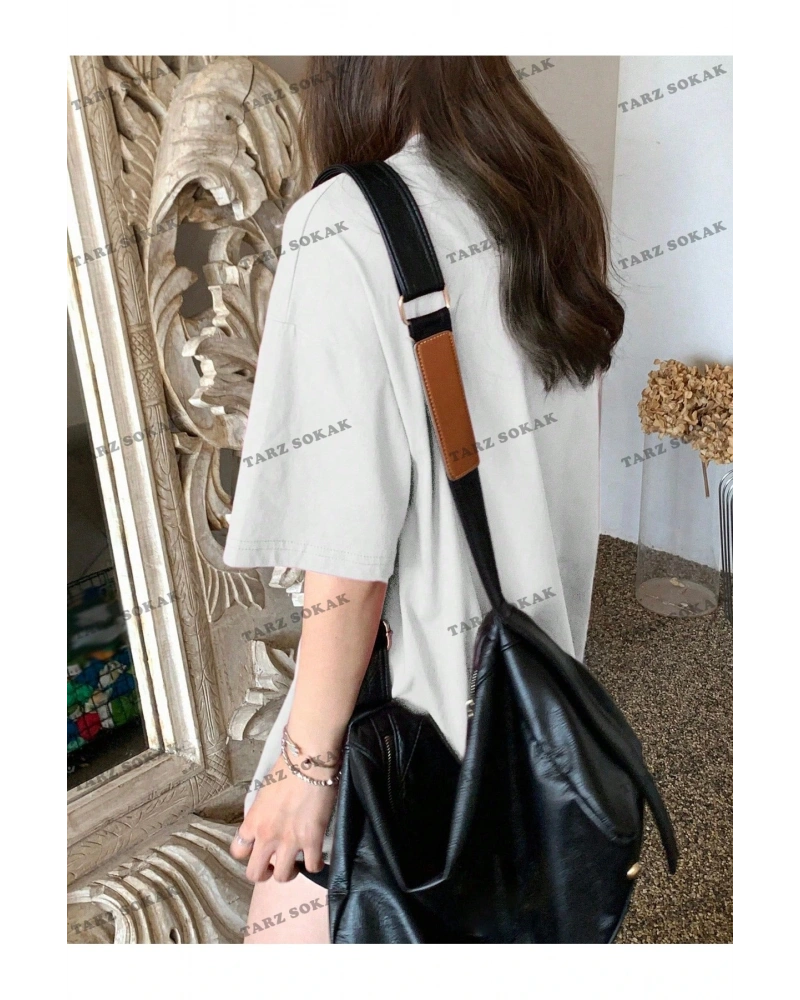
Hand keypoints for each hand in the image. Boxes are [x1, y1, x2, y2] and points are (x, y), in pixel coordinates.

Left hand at [230, 756, 337, 882]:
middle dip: (264, 874)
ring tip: (296, 863)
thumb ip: (262, 812)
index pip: (237, 851)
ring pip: (283, 876)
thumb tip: (268, 820)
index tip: (257, 850)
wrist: (308, 761)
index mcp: (253, 821)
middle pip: (255, 873)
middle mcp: (267, 835)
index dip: (246, 854)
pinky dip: (315, 866)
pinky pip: (312, 867)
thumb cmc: (287, 768)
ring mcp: (289, 840)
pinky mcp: (312, 840)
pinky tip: (316, 858)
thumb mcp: (264, 792)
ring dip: (289, 873)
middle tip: (274, 866)